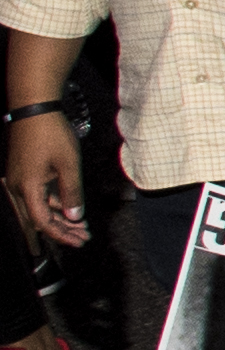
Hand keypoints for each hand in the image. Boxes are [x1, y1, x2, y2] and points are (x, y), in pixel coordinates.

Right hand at [4, 109, 79, 255]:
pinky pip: (36, 197)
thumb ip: (72, 192)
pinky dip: (52, 205)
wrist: (34, 109)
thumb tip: (75, 217)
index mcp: (26, 188)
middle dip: (60, 231)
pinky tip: (69, 208)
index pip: (42, 221)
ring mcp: (18, 181)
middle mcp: (17, 188)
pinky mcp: (23, 174)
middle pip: (37, 219)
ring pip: (36, 209)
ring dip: (58, 218)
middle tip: (82, 238)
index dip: (61, 234)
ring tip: (81, 226)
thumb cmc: (51, 133)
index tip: (79, 240)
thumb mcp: (68, 164)